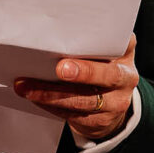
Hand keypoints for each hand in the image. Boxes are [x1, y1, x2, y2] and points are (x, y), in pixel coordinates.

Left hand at [15, 35, 139, 141]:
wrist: (111, 104)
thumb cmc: (100, 67)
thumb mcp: (104, 51)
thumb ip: (90, 41)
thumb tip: (54, 32)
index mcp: (126, 53)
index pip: (120, 43)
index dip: (106, 41)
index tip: (84, 39)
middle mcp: (126, 78)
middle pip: (109, 75)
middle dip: (85, 72)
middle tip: (61, 69)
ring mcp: (115, 102)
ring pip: (84, 100)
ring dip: (52, 94)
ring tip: (26, 88)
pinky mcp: (100, 121)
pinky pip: (73, 115)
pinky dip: (50, 106)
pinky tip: (33, 98)